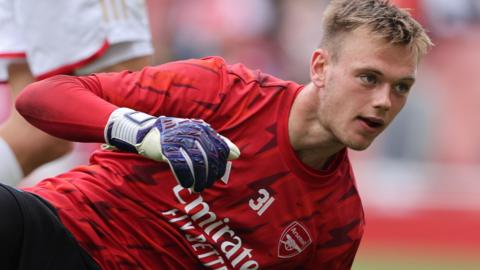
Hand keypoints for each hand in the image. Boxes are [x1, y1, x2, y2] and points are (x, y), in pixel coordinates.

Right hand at [104, 108, 239, 191]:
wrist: (145, 132)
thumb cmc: (175, 137)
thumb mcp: (196, 135)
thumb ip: (216, 143)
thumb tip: (237, 154)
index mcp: (202, 128)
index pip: (221, 148)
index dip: (221, 165)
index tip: (217, 176)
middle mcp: (193, 131)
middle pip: (211, 157)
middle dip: (211, 174)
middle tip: (207, 184)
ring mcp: (180, 139)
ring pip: (198, 163)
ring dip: (200, 179)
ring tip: (198, 187)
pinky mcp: (167, 148)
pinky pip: (182, 166)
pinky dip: (186, 177)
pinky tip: (187, 184)